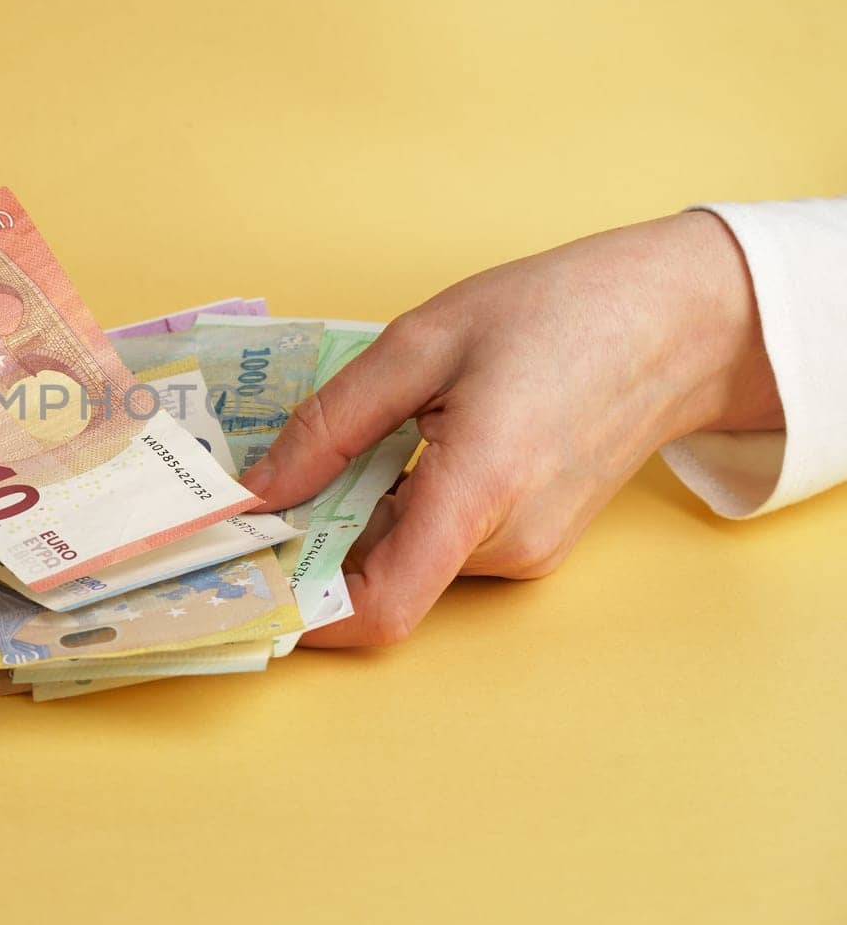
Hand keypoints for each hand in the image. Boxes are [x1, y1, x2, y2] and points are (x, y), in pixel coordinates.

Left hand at [240, 211, 782, 647]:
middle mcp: (507, 543)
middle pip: (380, 577)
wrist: (678, 320)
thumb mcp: (420, 343)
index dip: (303, 612)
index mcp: (479, 492)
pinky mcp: (533, 540)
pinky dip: (400, 507)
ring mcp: (527, 550)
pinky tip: (399, 445)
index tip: (245, 577)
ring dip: (358, 515)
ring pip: (408, 558)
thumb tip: (258, 492)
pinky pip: (442, 541)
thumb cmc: (555, 313)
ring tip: (341, 443)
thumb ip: (330, 425)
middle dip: (313, 542)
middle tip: (261, 485)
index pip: (380, 607)